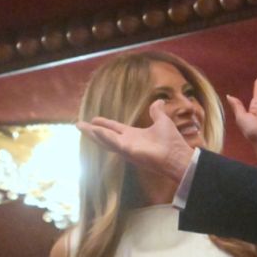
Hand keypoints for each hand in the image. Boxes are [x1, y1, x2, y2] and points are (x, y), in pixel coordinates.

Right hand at [76, 100, 193, 182]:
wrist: (178, 155)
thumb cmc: (171, 142)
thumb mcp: (162, 121)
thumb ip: (157, 112)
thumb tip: (159, 101)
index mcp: (134, 135)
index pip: (114, 128)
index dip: (104, 124)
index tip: (93, 118)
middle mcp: (127, 142)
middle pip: (105, 135)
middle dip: (92, 131)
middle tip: (79, 124)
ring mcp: (126, 148)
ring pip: (105, 140)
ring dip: (93, 134)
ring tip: (81, 127)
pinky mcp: (128, 152)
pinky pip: (114, 143)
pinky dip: (105, 137)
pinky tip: (95, 131)